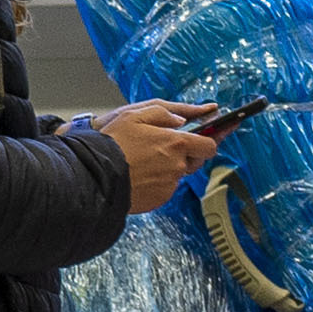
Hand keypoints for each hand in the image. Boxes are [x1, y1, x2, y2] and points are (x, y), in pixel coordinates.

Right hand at [102, 101, 221, 203]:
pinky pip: (166, 186)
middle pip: (195, 159)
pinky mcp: (160, 198)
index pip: (209, 144)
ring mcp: (169, 184)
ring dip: (169, 166)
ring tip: (145, 160)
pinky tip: (141, 174)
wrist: (96, 177)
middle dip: (186, 152)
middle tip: (164, 146)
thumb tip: (181, 119)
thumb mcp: (134, 115)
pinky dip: (158, 181)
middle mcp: (177, 165)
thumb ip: (163, 114)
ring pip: (178, 173)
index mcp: (175, 143)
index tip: (216, 135)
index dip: (211, 139)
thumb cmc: (113, 144)